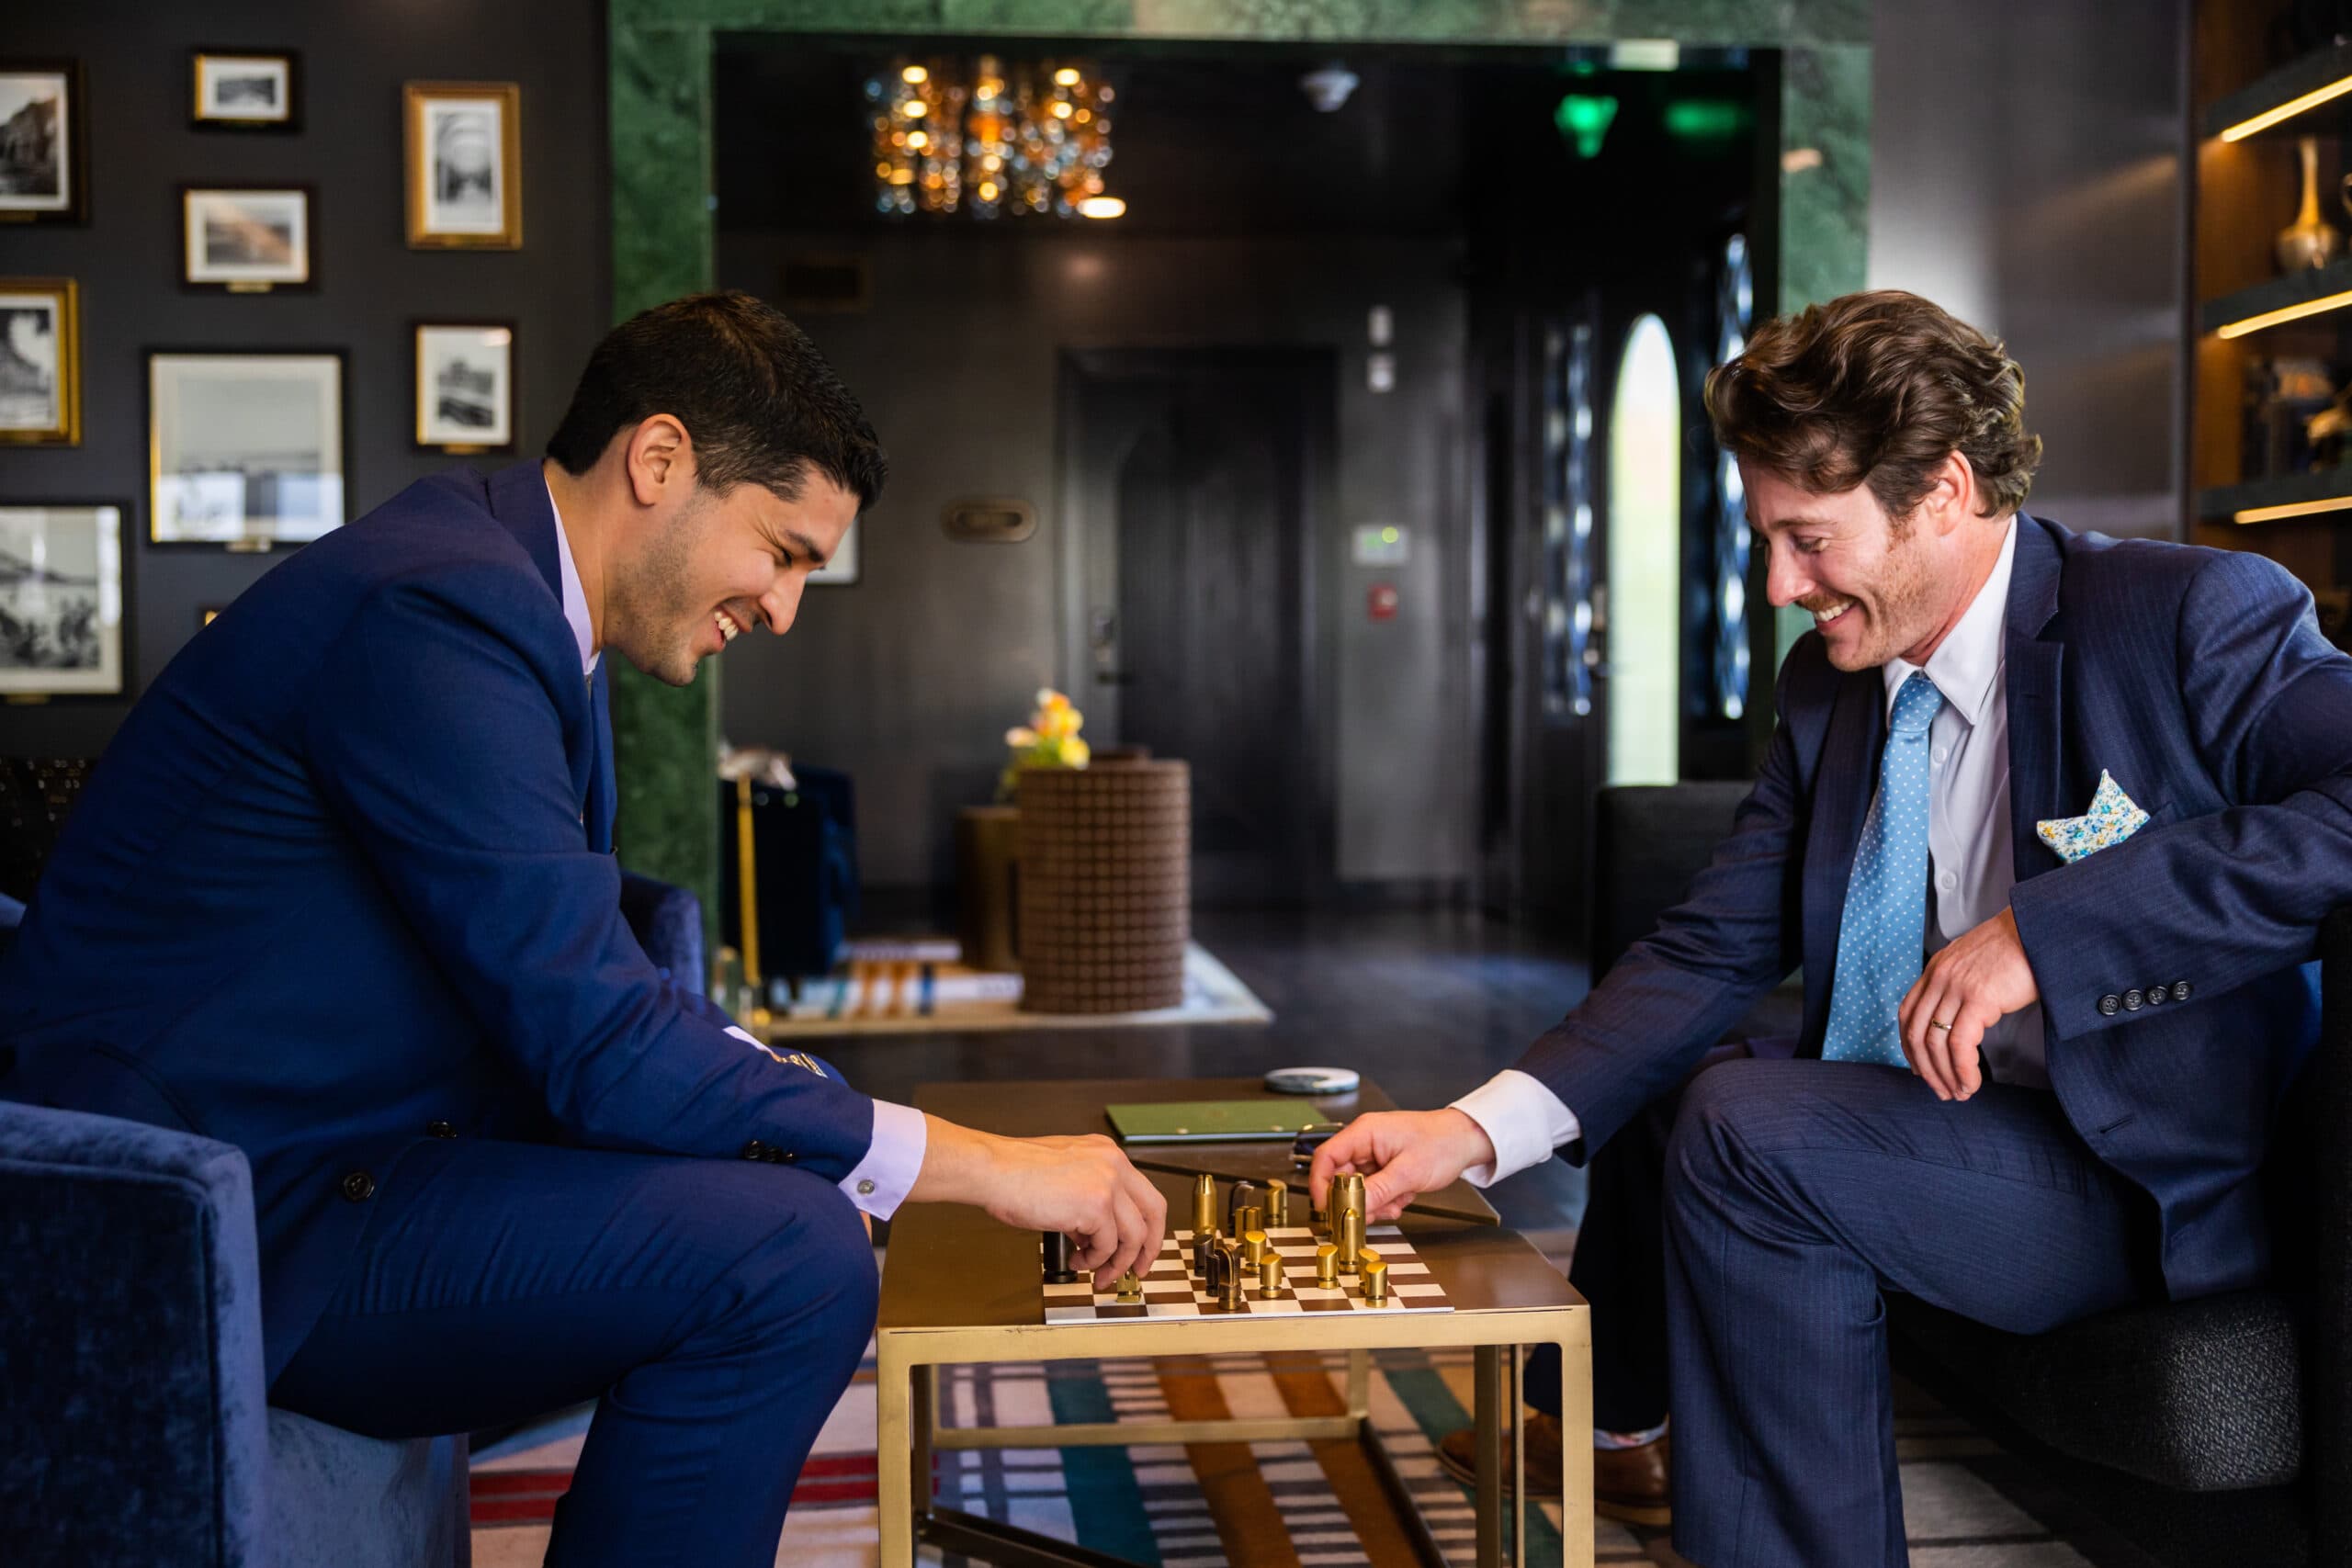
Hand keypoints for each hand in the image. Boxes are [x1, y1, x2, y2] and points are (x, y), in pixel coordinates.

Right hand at [912, 1119, 1166, 1288]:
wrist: (993, 1170)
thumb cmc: (1015, 1173)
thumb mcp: (1064, 1178)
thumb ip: (1087, 1200)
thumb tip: (1094, 1233)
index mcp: (1106, 1154)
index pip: (1144, 1193)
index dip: (1147, 1226)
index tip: (1139, 1247)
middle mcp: (1113, 1164)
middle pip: (1155, 1212)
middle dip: (1148, 1248)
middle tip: (1136, 1268)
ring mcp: (1107, 1183)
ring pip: (1134, 1235)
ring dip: (1116, 1261)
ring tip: (1096, 1272)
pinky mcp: (1095, 1205)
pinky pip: (1107, 1245)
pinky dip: (1095, 1260)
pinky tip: (1079, 1260)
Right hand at [1308, 1109, 1495, 1223]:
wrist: (1466, 1140)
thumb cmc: (1442, 1143)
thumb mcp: (1409, 1172)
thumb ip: (1378, 1190)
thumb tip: (1352, 1208)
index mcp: (1364, 1132)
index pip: (1326, 1157)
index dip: (1320, 1183)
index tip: (1326, 1208)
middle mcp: (1365, 1142)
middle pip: (1340, 1176)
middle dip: (1354, 1199)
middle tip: (1367, 1215)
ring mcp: (1374, 1154)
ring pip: (1357, 1187)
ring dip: (1374, 1202)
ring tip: (1395, 1203)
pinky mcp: (1384, 1166)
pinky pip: (1372, 1188)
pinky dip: (1384, 1199)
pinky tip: (1401, 1198)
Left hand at [1897, 906, 2039, 1101]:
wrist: (2041, 928)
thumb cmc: (2019, 948)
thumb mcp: (1978, 964)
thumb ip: (1963, 987)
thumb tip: (1962, 1020)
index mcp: (1936, 969)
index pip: (1908, 1013)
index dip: (1910, 1046)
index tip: (1920, 1068)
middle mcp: (1939, 977)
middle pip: (1916, 1032)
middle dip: (1926, 1068)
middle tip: (1941, 1091)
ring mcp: (1956, 987)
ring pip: (1935, 1043)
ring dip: (1945, 1075)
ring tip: (1960, 1093)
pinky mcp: (1978, 999)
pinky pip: (1960, 1045)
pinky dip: (1963, 1070)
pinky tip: (1972, 1083)